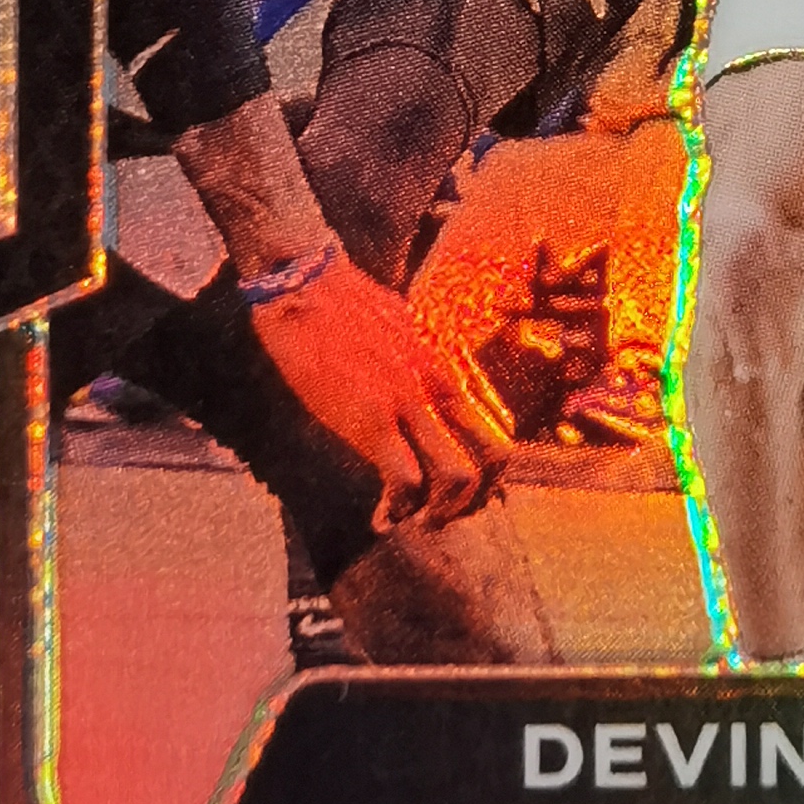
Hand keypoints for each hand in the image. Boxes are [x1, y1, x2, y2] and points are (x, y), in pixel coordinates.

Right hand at [251, 255, 512, 527]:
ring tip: (416, 522)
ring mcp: (410, 402)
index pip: (499, 426)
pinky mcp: (371, 419)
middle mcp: (442, 383)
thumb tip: (421, 394)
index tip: (460, 489)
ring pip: (461, 477)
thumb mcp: (404, 328)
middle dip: (477, 499)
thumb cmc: (344, 303)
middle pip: (496, 457)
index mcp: (451, 363)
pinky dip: (399, 510)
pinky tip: (383, 517)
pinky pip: (405, 481)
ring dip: (442, 513)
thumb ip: (421, 363)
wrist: (304, 281)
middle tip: (444, 514)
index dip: (489, 470)